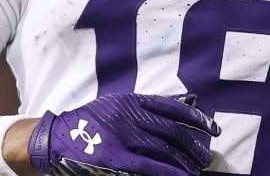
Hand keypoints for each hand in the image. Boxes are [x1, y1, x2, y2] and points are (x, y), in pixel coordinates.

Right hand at [28, 92, 220, 175]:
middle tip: (206, 156)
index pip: (173, 108)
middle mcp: (129, 116)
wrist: (56, 139)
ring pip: (164, 150)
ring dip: (185, 161)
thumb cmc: (89, 122)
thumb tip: (186, 103)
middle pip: (172, 131)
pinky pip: (149, 166)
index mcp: (131, 101)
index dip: (197, 119)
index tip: (213, 128)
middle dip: (194, 145)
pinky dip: (168, 172)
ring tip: (197, 168)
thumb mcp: (116, 104)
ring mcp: (123, 138)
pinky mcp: (116, 159)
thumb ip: (146, 105)